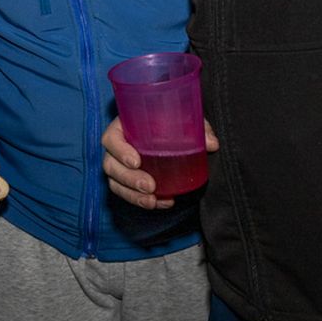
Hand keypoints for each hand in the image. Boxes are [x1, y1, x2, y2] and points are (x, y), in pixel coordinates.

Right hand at [102, 116, 218, 209]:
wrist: (166, 128)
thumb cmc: (168, 119)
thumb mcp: (183, 117)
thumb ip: (196, 127)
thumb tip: (210, 143)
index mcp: (122, 127)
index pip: (110, 139)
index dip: (120, 151)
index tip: (136, 161)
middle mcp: (116, 147)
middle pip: (111, 166)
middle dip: (129, 179)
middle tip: (150, 186)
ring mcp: (119, 165)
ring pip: (115, 183)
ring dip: (132, 195)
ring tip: (152, 201)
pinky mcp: (126, 179)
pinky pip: (127, 193)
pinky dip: (142, 200)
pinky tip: (161, 202)